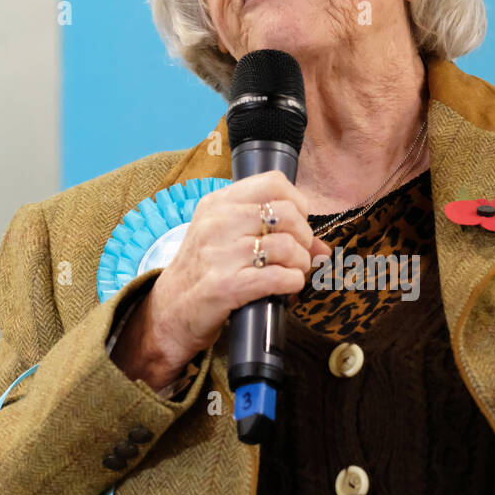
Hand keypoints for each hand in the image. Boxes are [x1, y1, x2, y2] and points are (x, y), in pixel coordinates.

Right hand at [111, 171, 331, 384]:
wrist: (170, 312)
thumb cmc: (205, 272)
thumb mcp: (228, 240)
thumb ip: (272, 234)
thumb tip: (323, 248)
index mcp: (218, 203)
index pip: (274, 182)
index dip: (298, 203)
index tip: (296, 224)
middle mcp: (218, 222)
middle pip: (287, 213)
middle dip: (304, 238)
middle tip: (298, 254)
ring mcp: (220, 254)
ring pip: (287, 246)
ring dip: (300, 263)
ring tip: (293, 271)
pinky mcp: (226, 285)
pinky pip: (279, 277)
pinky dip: (293, 282)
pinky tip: (287, 285)